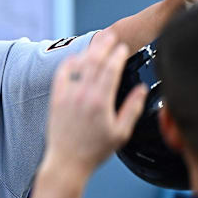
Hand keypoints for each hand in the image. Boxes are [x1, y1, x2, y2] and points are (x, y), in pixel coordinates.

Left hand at [44, 32, 148, 175]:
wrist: (67, 162)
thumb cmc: (94, 150)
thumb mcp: (121, 133)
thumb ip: (132, 108)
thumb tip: (141, 89)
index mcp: (100, 102)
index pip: (110, 70)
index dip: (117, 56)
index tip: (123, 48)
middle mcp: (82, 95)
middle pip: (94, 62)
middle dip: (104, 46)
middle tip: (111, 35)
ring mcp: (67, 96)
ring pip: (78, 66)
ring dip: (88, 51)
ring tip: (96, 41)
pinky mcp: (55, 100)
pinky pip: (60, 76)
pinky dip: (67, 64)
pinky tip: (73, 57)